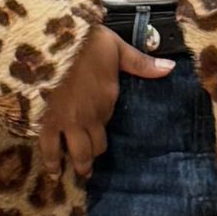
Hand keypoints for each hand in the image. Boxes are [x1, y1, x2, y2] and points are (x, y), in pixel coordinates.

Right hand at [38, 24, 174, 180]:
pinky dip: (51, 161)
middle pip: (93, 147)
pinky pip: (48, 146)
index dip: (103, 132)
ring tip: (75, 174)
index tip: (99, 135)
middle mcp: (88, 117)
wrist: (53, 41)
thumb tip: (170, 67)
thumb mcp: (117, 48)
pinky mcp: (46, 120)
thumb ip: (141, 63)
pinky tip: (52, 171)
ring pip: (75, 152)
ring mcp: (66, 121)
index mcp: (106, 100)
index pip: (108, 126)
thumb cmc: (86, 42)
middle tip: (89, 169)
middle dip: (92, 157)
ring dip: (77, 164)